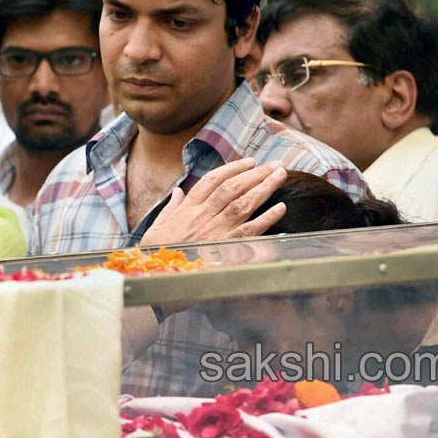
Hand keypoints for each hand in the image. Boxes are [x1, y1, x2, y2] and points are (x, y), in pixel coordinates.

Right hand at [141, 158, 286, 245]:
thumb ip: (171, 208)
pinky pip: (250, 231)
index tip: (250, 161)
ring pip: (243, 203)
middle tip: (276, 165)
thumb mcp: (158, 226)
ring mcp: (215, 231)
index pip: (213, 180)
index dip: (233, 168)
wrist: (158, 276)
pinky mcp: (225, 249)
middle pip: (233, 188)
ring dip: (264, 188)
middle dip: (256, 174)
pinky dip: (266, 218)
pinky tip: (280, 208)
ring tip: (280, 175)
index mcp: (188, 208)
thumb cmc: (157, 253)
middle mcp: (203, 216)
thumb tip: (177, 192)